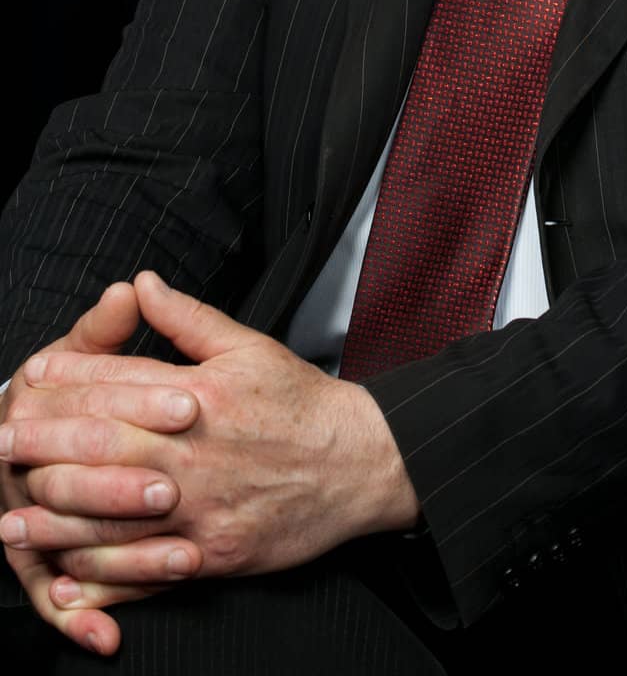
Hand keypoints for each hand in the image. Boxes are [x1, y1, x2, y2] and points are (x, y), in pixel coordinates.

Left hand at [2, 271, 420, 602]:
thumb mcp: (249, 346)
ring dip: (56, 519)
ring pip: (114, 515)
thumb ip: (188, 319)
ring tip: (13, 517)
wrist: (359, 464)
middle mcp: (196, 450)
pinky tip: (66, 576)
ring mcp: (203, 506)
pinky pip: (148, 569)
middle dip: (44, 447)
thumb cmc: (302, 403)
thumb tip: (142, 282)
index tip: (29, 379)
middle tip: (1, 445)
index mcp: (202, 394)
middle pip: (103, 447)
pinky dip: (102, 577)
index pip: (120, 382)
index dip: (68, 380)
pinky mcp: (215, 552)